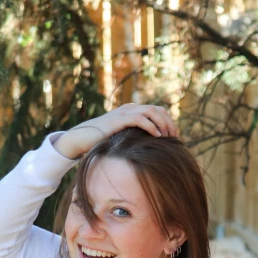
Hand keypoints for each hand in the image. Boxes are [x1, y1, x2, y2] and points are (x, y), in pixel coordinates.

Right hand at [53, 103, 179, 159]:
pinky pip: (140, 119)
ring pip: (151, 112)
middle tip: (175, 137)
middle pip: (158, 109)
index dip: (169, 121)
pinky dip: (151, 127)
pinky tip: (157, 137)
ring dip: (162, 123)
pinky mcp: (119, 120)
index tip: (175, 136)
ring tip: (168, 137)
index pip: (157, 110)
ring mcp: (124, 112)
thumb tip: (151, 149)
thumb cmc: (101, 141)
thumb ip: (135, 137)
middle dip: (169, 122)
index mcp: (132, 111)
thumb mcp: (123, 138)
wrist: (82, 138)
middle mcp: (130, 108)